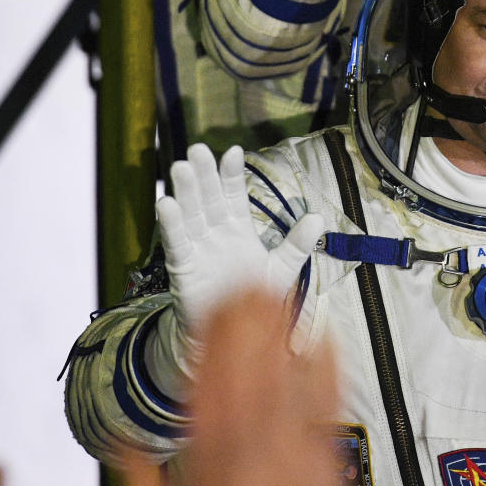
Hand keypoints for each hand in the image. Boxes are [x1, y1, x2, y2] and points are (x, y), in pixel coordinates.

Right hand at [121, 289, 338, 485]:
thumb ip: (143, 471)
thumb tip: (122, 443)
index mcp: (213, 449)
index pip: (209, 376)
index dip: (210, 332)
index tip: (210, 304)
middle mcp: (257, 440)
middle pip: (252, 363)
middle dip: (250, 317)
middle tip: (248, 281)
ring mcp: (297, 443)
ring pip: (290, 371)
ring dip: (286, 327)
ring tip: (283, 291)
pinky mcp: (327, 452)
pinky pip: (330, 397)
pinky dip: (327, 362)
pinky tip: (325, 336)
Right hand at [156, 143, 323, 339]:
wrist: (231, 336)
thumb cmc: (253, 297)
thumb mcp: (281, 269)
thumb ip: (297, 244)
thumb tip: (319, 218)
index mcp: (238, 229)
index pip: (234, 195)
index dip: (232, 174)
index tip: (233, 151)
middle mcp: (216, 233)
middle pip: (209, 198)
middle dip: (204, 174)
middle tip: (198, 149)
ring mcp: (198, 248)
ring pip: (190, 214)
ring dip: (185, 192)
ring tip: (180, 167)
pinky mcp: (183, 267)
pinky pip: (177, 243)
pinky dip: (171, 225)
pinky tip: (166, 204)